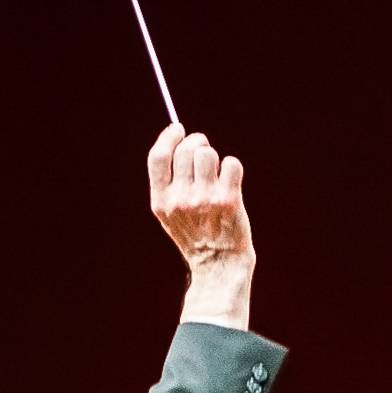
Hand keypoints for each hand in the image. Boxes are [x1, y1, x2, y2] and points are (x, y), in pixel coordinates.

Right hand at [147, 124, 254, 329]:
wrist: (219, 263)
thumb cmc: (196, 233)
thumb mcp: (170, 213)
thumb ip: (169, 181)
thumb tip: (178, 137)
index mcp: (161, 202)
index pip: (159, 157)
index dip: (169, 136)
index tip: (179, 128)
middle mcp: (180, 200)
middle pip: (186, 150)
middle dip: (197, 142)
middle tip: (204, 149)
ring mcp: (205, 200)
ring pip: (208, 153)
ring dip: (214, 157)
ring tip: (216, 172)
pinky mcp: (229, 201)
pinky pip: (231, 164)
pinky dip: (232, 168)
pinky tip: (230, 181)